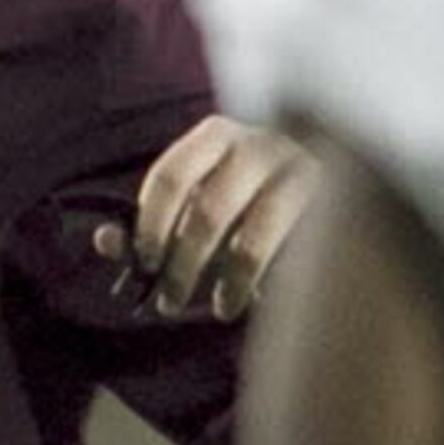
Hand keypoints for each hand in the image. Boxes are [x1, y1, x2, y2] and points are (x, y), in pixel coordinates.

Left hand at [93, 114, 321, 320]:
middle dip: (184, 264)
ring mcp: (302, 167)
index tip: (144, 264)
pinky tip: (260, 298)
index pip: (170, 177)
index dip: (150, 225)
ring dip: (229, 279)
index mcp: (216, 134)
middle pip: (209, 210)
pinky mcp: (337, 200)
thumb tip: (105, 242)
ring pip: (256, 233)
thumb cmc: (246, 202)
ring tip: (219, 309)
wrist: (338, 188)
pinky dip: (271, 277)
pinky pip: (296, 248)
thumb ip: (148, 223)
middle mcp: (260, 141)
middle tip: (169, 302)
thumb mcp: (194, 208)